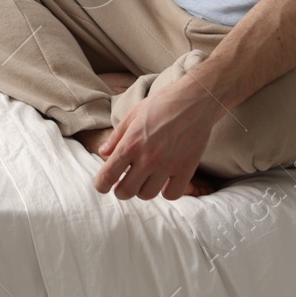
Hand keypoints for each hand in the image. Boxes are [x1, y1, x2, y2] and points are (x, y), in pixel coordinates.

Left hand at [92, 79, 223, 198]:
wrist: (194, 101)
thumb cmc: (161, 104)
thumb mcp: (133, 114)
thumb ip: (116, 136)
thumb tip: (103, 153)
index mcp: (130, 144)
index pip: (108, 176)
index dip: (101, 185)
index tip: (103, 185)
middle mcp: (147, 159)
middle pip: (126, 192)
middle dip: (120, 190)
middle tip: (123, 182)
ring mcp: (167, 166)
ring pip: (147, 195)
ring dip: (142, 189)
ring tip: (145, 178)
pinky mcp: (186, 170)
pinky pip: (172, 194)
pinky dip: (166, 191)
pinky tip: (164, 181)